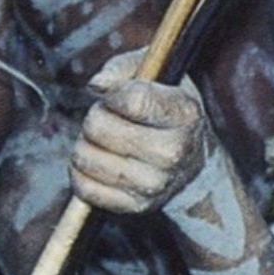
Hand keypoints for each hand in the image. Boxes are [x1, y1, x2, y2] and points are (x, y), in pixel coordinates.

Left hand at [69, 51, 208, 214]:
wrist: (192, 162)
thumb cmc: (165, 108)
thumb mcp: (156, 74)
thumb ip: (124, 68)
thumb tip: (96, 85)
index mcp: (185, 114)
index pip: (132, 100)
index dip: (112, 94)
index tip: (115, 96)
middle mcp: (175, 152)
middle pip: (99, 127)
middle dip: (95, 116)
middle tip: (110, 118)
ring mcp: (155, 184)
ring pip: (85, 157)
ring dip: (86, 143)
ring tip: (105, 140)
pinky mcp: (134, 206)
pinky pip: (83, 186)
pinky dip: (81, 171)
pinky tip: (100, 161)